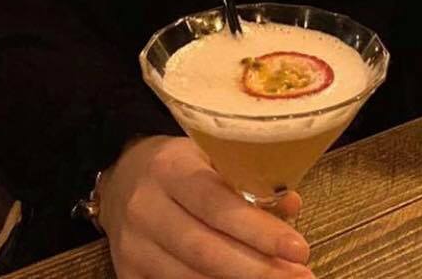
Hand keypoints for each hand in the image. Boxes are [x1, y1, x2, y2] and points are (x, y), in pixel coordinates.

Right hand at [101, 137, 314, 278]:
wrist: (121, 179)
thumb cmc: (178, 165)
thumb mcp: (209, 155)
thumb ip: (248, 178)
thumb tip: (292, 206)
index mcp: (170, 168)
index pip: (217, 204)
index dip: (259, 230)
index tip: (299, 248)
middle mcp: (145, 207)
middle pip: (205, 249)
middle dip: (258, 269)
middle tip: (301, 276)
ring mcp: (133, 245)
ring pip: (191, 276)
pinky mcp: (126, 273)